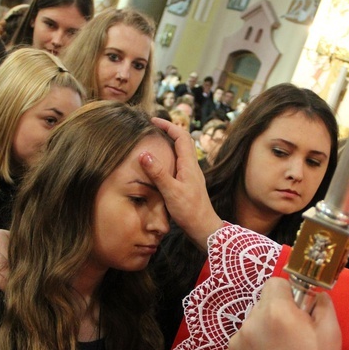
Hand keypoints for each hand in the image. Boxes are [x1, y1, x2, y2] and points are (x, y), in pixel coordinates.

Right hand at [141, 117, 221, 249]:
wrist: (204, 228)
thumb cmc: (189, 211)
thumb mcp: (171, 191)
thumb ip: (158, 173)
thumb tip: (144, 154)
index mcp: (189, 165)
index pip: (181, 136)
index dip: (168, 126)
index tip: (153, 121)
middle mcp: (193, 167)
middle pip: (184, 141)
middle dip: (169, 131)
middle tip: (153, 128)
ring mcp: (192, 175)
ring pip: (183, 152)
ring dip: (171, 143)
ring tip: (156, 142)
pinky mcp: (190, 183)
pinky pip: (181, 163)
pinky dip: (171, 157)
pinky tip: (162, 165)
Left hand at [224, 278, 341, 349]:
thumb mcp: (331, 334)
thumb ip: (322, 305)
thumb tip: (315, 294)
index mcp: (276, 311)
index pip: (275, 283)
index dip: (288, 295)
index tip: (296, 310)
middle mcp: (251, 322)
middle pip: (262, 305)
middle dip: (275, 315)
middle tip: (289, 337)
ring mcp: (236, 342)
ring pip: (251, 326)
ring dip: (262, 333)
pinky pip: (240, 345)